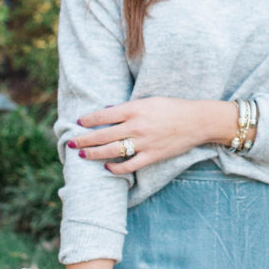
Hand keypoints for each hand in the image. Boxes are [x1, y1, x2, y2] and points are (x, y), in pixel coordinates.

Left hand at [69, 96, 238, 174]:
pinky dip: (116, 168)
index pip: (103, 115)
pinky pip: (129, 165)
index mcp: (134, 109)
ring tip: (82, 154)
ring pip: (111, 151)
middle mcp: (136, 126)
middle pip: (102, 135)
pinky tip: (107, 167)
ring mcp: (143, 143)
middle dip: (84, 139)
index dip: (88, 120)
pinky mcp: (152, 156)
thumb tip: (106, 111)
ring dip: (93, 153)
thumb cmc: (172, 108)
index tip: (79, 123)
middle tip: (71, 142)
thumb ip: (128, 108)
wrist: (197, 121)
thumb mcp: (149, 101)